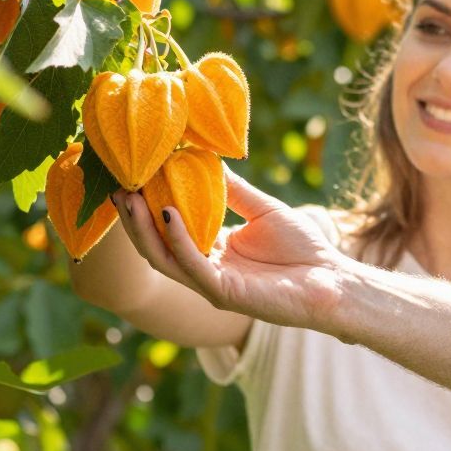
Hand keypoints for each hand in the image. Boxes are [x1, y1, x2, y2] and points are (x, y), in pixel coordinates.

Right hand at [113, 171, 345, 328]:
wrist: (333, 281)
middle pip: (154, 244)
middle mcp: (204, 269)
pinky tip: (168, 213)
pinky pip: (192, 265)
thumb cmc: (303, 248)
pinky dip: (177, 239)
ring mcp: (210, 284)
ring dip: (143, 228)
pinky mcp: (224, 293)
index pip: (166, 227)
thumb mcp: (262, 209)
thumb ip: (233, 189)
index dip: (146, 203)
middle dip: (132, 218)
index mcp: (211, 251)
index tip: (132, 173)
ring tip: (130, 197)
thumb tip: (202, 157)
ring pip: (164, 258)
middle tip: (117, 185)